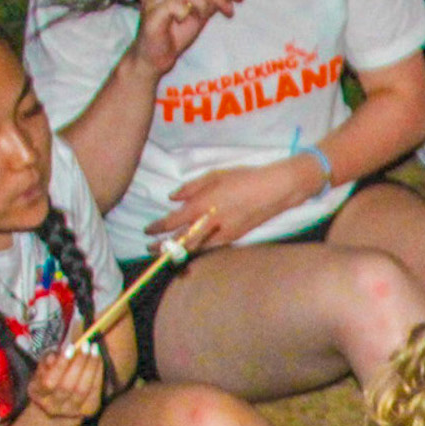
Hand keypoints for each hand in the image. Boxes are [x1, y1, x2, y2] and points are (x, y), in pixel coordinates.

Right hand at [24, 344, 106, 423]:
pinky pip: (95, 390)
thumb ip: (46, 362)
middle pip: (68, 385)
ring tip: (94, 349)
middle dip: (79, 363)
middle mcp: (53, 406)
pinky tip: (98, 360)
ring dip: (91, 366)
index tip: (70, 347)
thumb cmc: (50, 380)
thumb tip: (55, 356)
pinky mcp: (89, 409)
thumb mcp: (42, 370)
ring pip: (83, 388)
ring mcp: (72, 410)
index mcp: (38, 394)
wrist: (59, 407)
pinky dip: (98, 373)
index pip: (50, 382)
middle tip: (86, 345)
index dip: (61, 364)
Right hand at [133, 0, 241, 80]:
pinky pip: (173, 4)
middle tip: (230, 8)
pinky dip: (187, 10)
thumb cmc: (175, 35)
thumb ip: (211, 0)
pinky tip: (189, 19)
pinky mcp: (150, 12)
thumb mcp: (200, 14)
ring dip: (205, 1)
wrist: (156, 58)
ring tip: (213, 15)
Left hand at [155, 156, 322, 246]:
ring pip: (197, 247)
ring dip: (181, 249)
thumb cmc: (245, 177)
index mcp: (204, 204)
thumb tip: (173, 197)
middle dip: (165, 246)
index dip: (158, 227)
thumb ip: (191, 187)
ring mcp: (225, 232)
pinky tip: (195, 246)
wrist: (277, 189)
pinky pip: (212, 245)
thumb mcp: (215, 175)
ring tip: (169, 251)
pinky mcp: (236, 236)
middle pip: (183, 240)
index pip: (174, 221)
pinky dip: (200, 247)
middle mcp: (212, 222)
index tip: (147, 230)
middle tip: (151, 249)